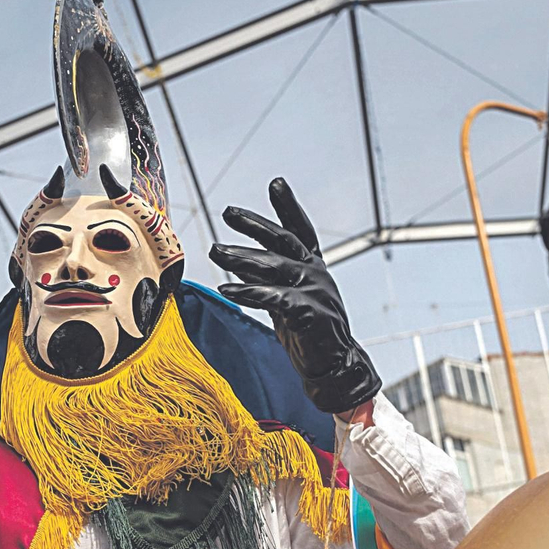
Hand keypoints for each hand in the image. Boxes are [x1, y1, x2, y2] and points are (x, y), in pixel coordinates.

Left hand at [210, 179, 380, 415]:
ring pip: (274, 267)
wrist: (333, 365)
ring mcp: (315, 292)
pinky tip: (228, 288)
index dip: (288, 207)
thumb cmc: (307, 331)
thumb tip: (235, 257)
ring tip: (216, 250)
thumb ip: (266, 277)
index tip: (276, 183)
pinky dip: (250, 291)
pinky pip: (275, 298)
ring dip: (242, 258)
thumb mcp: (284, 298)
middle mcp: (316, 274)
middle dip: (255, 225)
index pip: (300, 230)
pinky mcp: (309, 313)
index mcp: (313, 267)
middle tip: (228, 212)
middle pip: (284, 241)